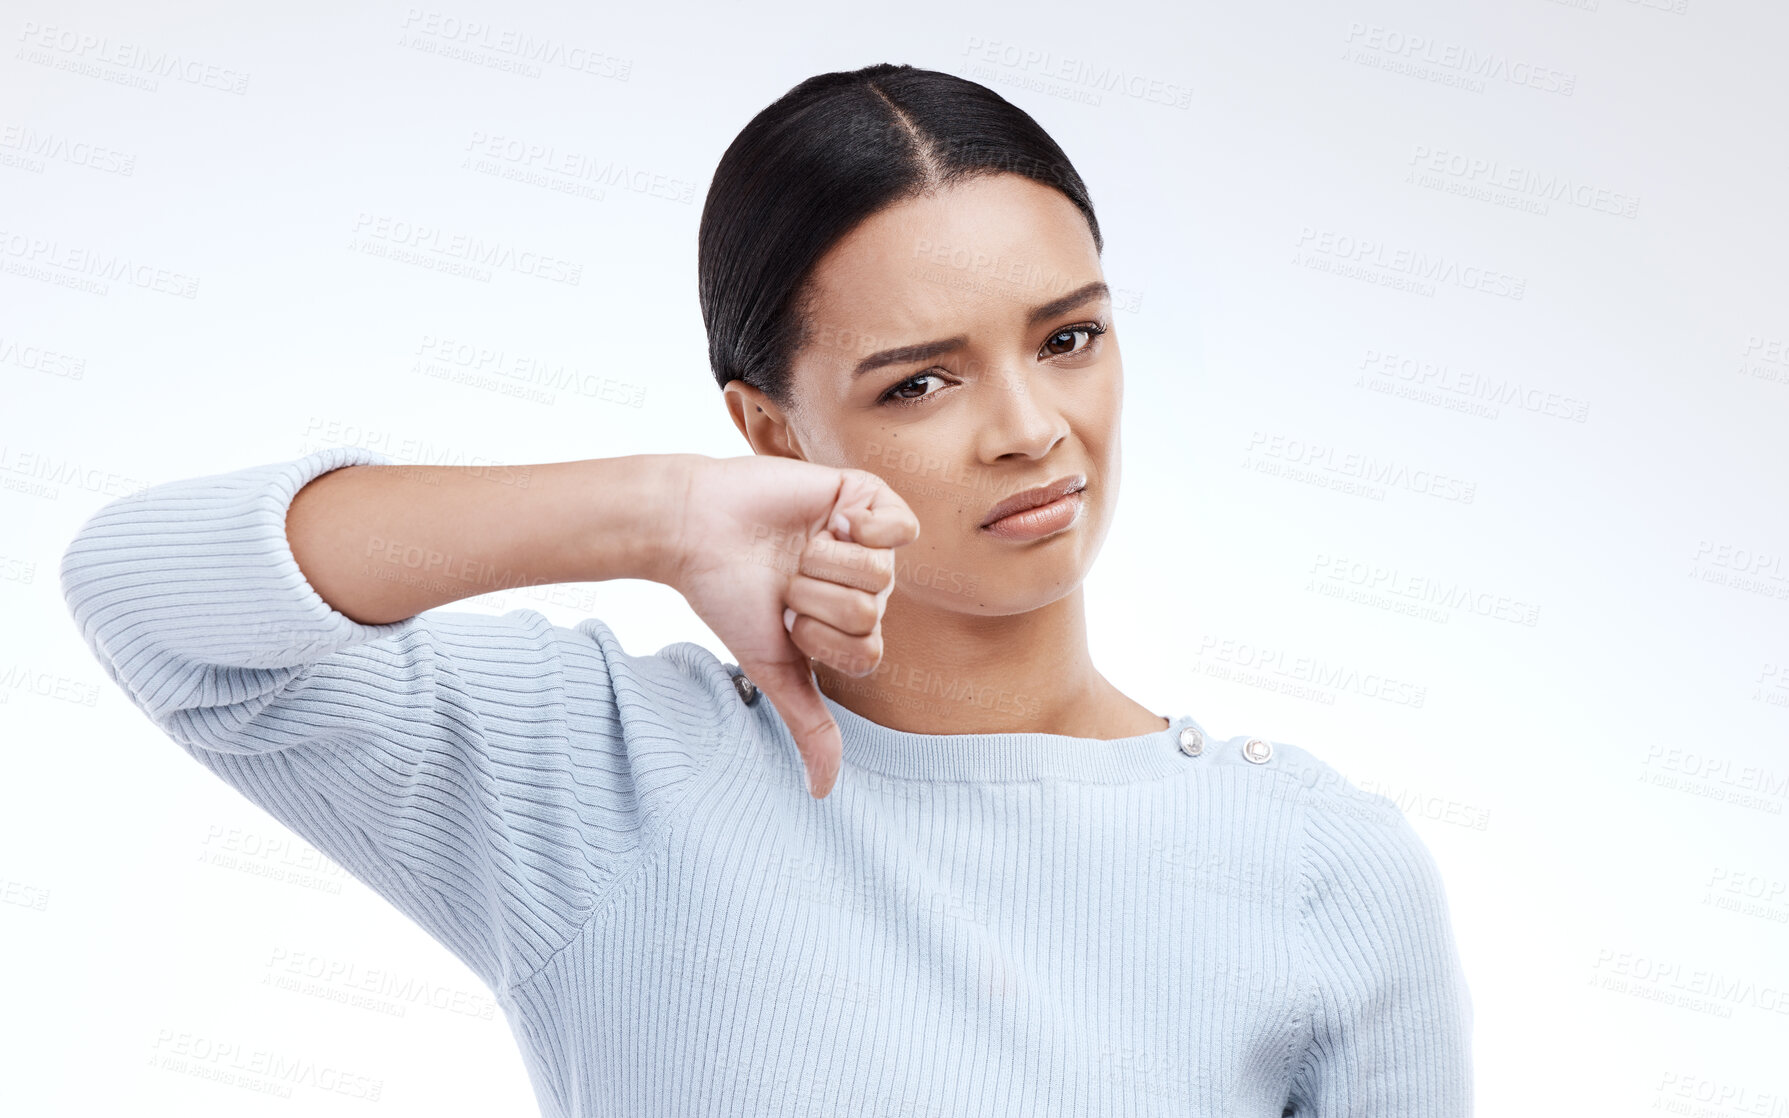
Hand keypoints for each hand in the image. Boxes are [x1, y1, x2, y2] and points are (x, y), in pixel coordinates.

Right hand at [663, 455, 920, 797]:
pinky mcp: (865, 497)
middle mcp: (862, 585)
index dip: (821, 640)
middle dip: (816, 599)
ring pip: (882, 574)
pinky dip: (865, 527)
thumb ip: (808, 723)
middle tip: (786, 579)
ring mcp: (867, 541)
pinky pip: (904, 528)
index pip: (868, 653)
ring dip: (824, 563)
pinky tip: (831, 520)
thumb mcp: (773, 669)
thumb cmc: (729, 597)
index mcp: (846, 625)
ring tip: (797, 548)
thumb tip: (822, 793)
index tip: (786, 620)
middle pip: (874, 612)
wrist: (696, 530)